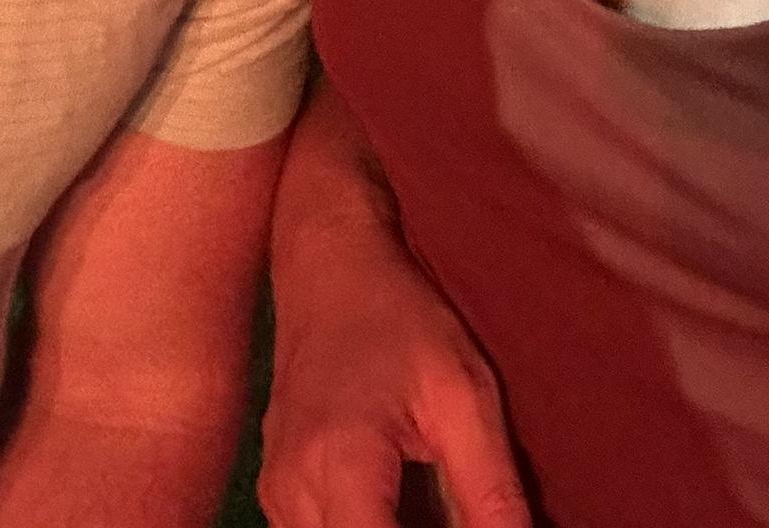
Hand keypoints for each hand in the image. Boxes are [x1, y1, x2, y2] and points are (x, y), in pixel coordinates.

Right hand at [259, 254, 531, 527]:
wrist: (329, 265)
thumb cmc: (399, 317)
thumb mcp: (465, 395)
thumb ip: (493, 495)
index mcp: (341, 461)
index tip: (463, 523)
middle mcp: (292, 485)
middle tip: (453, 507)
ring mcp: (276, 490)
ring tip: (429, 498)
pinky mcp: (275, 488)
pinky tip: (399, 505)